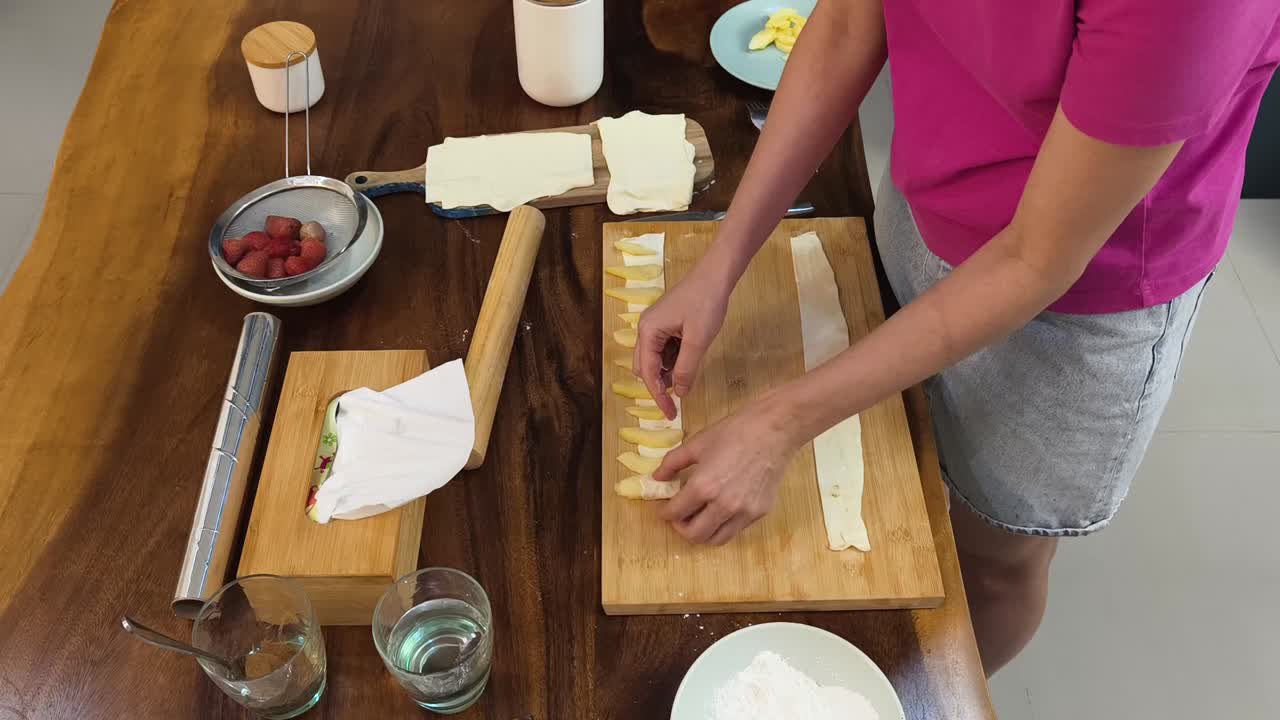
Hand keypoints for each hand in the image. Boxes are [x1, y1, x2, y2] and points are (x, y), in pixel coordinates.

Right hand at [633, 262, 732, 418]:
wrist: (716, 274)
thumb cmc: (706, 303)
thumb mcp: (698, 340)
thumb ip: (686, 369)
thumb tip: (679, 393)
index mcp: (648, 332)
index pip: (647, 372)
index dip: (657, 396)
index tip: (670, 414)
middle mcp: (647, 329)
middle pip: (645, 367)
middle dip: (659, 385)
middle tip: (678, 401)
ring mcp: (657, 325)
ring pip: (656, 359)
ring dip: (668, 372)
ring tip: (688, 377)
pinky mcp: (668, 323)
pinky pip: (666, 349)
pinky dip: (675, 360)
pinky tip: (689, 361)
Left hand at [654, 396, 800, 544]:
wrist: (773, 431)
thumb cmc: (733, 432)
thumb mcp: (696, 444)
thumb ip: (672, 463)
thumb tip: (657, 478)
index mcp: (703, 487)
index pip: (675, 513)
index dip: (665, 512)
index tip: (665, 508)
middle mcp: (723, 506)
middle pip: (694, 535)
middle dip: (681, 527)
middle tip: (680, 515)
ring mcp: (743, 513)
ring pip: (716, 539)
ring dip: (703, 532)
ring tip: (699, 517)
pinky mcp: (759, 513)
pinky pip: (735, 529)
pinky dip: (723, 525)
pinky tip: (721, 509)